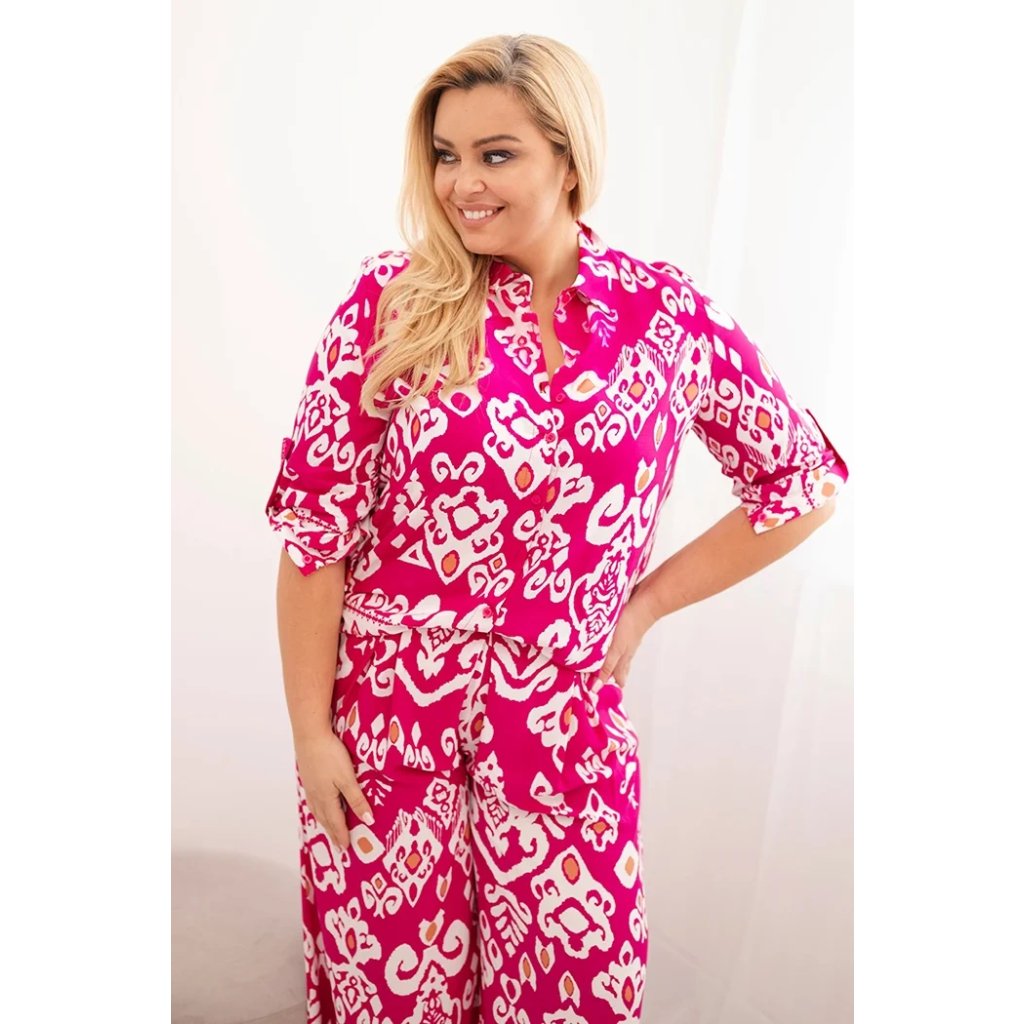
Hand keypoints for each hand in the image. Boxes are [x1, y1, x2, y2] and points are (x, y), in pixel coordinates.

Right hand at [294, 729, 374, 852]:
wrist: (310, 734)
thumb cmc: (330, 755)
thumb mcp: (347, 778)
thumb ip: (357, 799)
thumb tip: (367, 820)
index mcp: (326, 799)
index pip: (336, 822)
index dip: (342, 835)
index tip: (346, 848)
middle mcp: (316, 796)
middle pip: (325, 819)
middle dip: (333, 832)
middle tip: (338, 845)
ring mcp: (310, 786)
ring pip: (318, 810)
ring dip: (325, 821)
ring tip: (329, 829)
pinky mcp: (308, 776)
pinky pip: (313, 800)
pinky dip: (318, 808)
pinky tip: (319, 804)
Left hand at [597, 585, 659, 689]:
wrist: (646, 601)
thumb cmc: (631, 626)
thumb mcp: (615, 649)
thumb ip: (606, 667)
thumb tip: (596, 688)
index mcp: (623, 656)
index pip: (616, 676)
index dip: (607, 684)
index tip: (596, 692)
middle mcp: (625, 648)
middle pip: (616, 663)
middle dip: (607, 671)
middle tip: (597, 678)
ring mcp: (625, 635)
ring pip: (615, 649)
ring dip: (606, 655)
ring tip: (596, 659)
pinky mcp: (623, 623)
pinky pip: (613, 635)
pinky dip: (607, 640)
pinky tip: (602, 635)